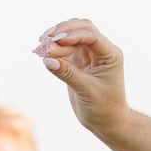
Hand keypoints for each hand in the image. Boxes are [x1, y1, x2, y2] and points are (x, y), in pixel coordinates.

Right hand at [34, 19, 128, 133]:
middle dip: (62, 32)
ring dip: (56, 38)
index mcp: (111, 54)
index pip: (91, 35)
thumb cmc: (103, 108)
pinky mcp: (77, 61)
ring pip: (71, 35)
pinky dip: (53, 48)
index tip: (55, 40)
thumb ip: (67, 74)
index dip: (73, 35)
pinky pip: (64, 48)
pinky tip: (41, 53)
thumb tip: (46, 59)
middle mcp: (101, 50)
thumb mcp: (86, 91)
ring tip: (40, 48)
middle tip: (44, 40)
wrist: (106, 123)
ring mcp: (89, 54)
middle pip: (81, 28)